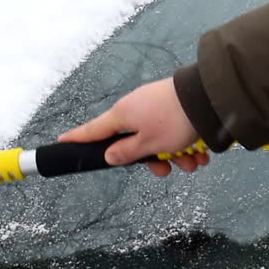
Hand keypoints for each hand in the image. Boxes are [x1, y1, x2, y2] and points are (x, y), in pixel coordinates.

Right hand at [59, 77, 209, 175]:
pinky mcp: (176, 106)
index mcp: (123, 115)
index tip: (61, 141)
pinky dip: (187, 145)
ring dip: (176, 155)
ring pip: (160, 139)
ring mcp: (157, 106)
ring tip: (193, 163)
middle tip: (166, 170)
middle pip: (134, 141)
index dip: (78, 138)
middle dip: (153, 159)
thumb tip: (108, 155)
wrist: (208, 98)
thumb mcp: (148, 144)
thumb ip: (126, 153)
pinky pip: (176, 131)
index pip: (93, 130)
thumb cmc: (173, 121)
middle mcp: (137, 108)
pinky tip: (201, 155)